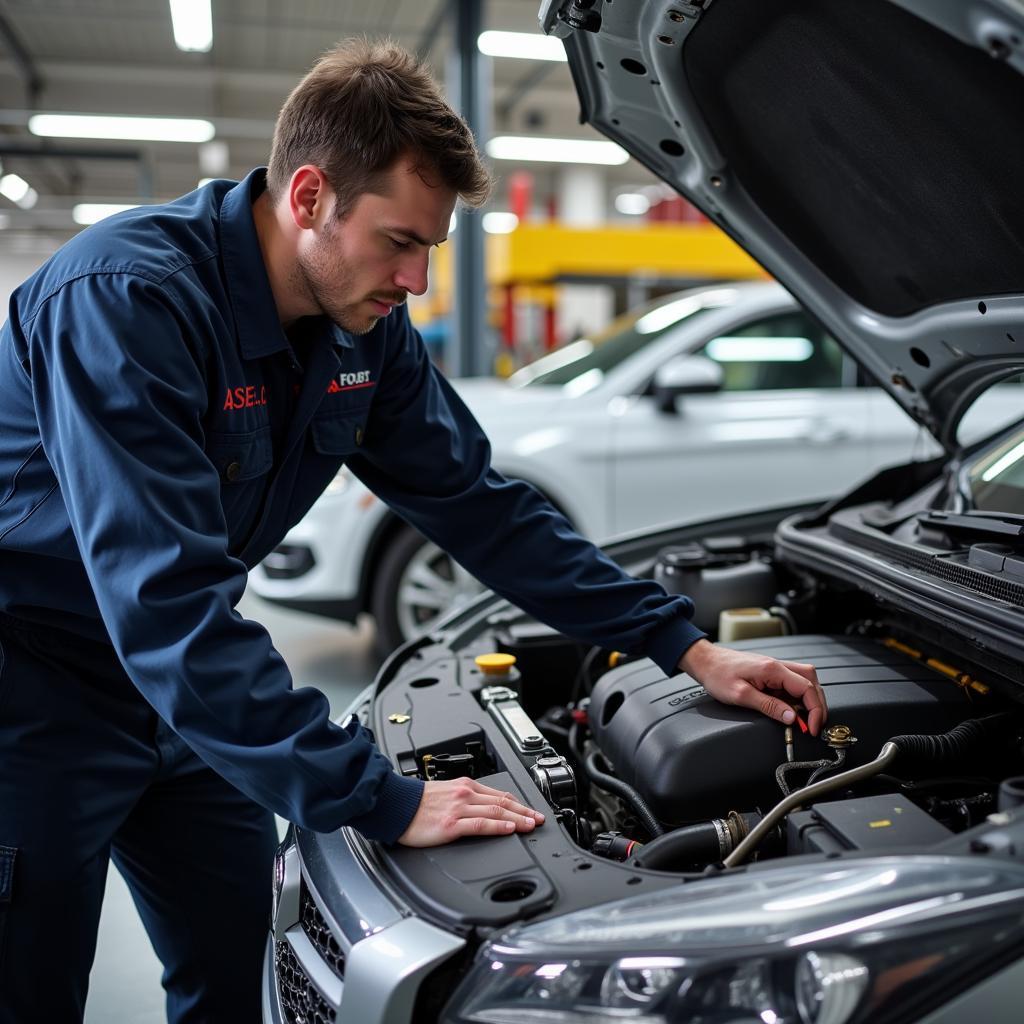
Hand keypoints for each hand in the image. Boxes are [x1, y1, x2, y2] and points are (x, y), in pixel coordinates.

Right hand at [398, 778, 545, 847]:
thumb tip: (479, 808)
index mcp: (464, 786)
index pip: (499, 794)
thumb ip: (463, 799)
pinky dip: (498, 827)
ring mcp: (459, 809)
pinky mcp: (452, 824)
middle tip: (539, 819)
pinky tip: (510, 829)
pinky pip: (481, 825)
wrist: (395, 805)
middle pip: (502, 803)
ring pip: (496, 813)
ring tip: (531, 825)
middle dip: (524, 811)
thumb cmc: (415, 802)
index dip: (518, 803)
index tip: (531, 810)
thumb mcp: (444, 793)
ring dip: (518, 819)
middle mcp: (465, 794)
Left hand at [679, 639, 826, 734]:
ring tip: (805, 719)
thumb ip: (769, 706)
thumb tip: (791, 717)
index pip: (807, 688)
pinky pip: (792, 683)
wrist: (706, 661)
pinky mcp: (770, 673)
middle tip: (814, 725)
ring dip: (809, 700)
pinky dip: (798, 697)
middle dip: (817, 705)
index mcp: (773, 670)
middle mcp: (778, 666)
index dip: (815, 710)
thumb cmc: (718, 674)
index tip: (812, 727)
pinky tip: (791, 709)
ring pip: (805, 680)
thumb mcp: (741, 695)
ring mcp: (775, 668)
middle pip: (812, 682)